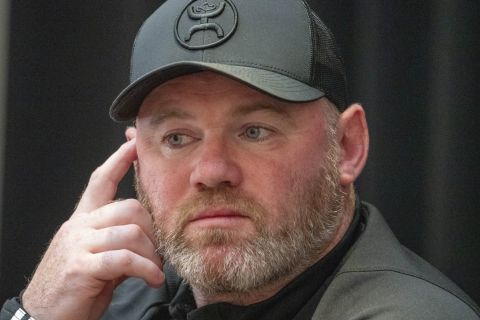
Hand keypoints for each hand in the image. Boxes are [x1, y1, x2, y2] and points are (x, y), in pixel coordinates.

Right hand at [22, 139, 163, 319]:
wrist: (45, 316)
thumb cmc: (76, 286)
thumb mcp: (99, 257)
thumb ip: (119, 241)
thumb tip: (148, 238)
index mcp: (83, 220)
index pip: (100, 180)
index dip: (118, 160)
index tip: (134, 144)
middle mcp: (80, 226)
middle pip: (128, 207)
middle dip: (151, 230)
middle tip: (158, 252)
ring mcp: (79, 244)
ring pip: (130, 231)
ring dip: (151, 254)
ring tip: (155, 270)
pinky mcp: (81, 266)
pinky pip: (124, 259)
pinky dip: (146, 269)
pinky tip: (152, 279)